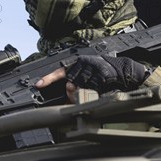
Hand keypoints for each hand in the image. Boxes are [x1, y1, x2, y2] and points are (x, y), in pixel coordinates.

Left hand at [35, 55, 149, 99]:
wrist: (122, 69)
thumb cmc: (101, 74)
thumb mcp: (86, 78)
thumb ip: (74, 89)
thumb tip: (65, 97)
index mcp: (76, 63)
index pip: (59, 71)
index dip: (48, 79)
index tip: (38, 85)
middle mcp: (82, 63)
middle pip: (69, 81)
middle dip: (71, 91)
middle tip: (75, 93)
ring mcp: (92, 67)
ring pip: (80, 86)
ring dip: (83, 92)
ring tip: (89, 90)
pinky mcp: (101, 73)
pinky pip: (92, 88)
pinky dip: (94, 91)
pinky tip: (99, 88)